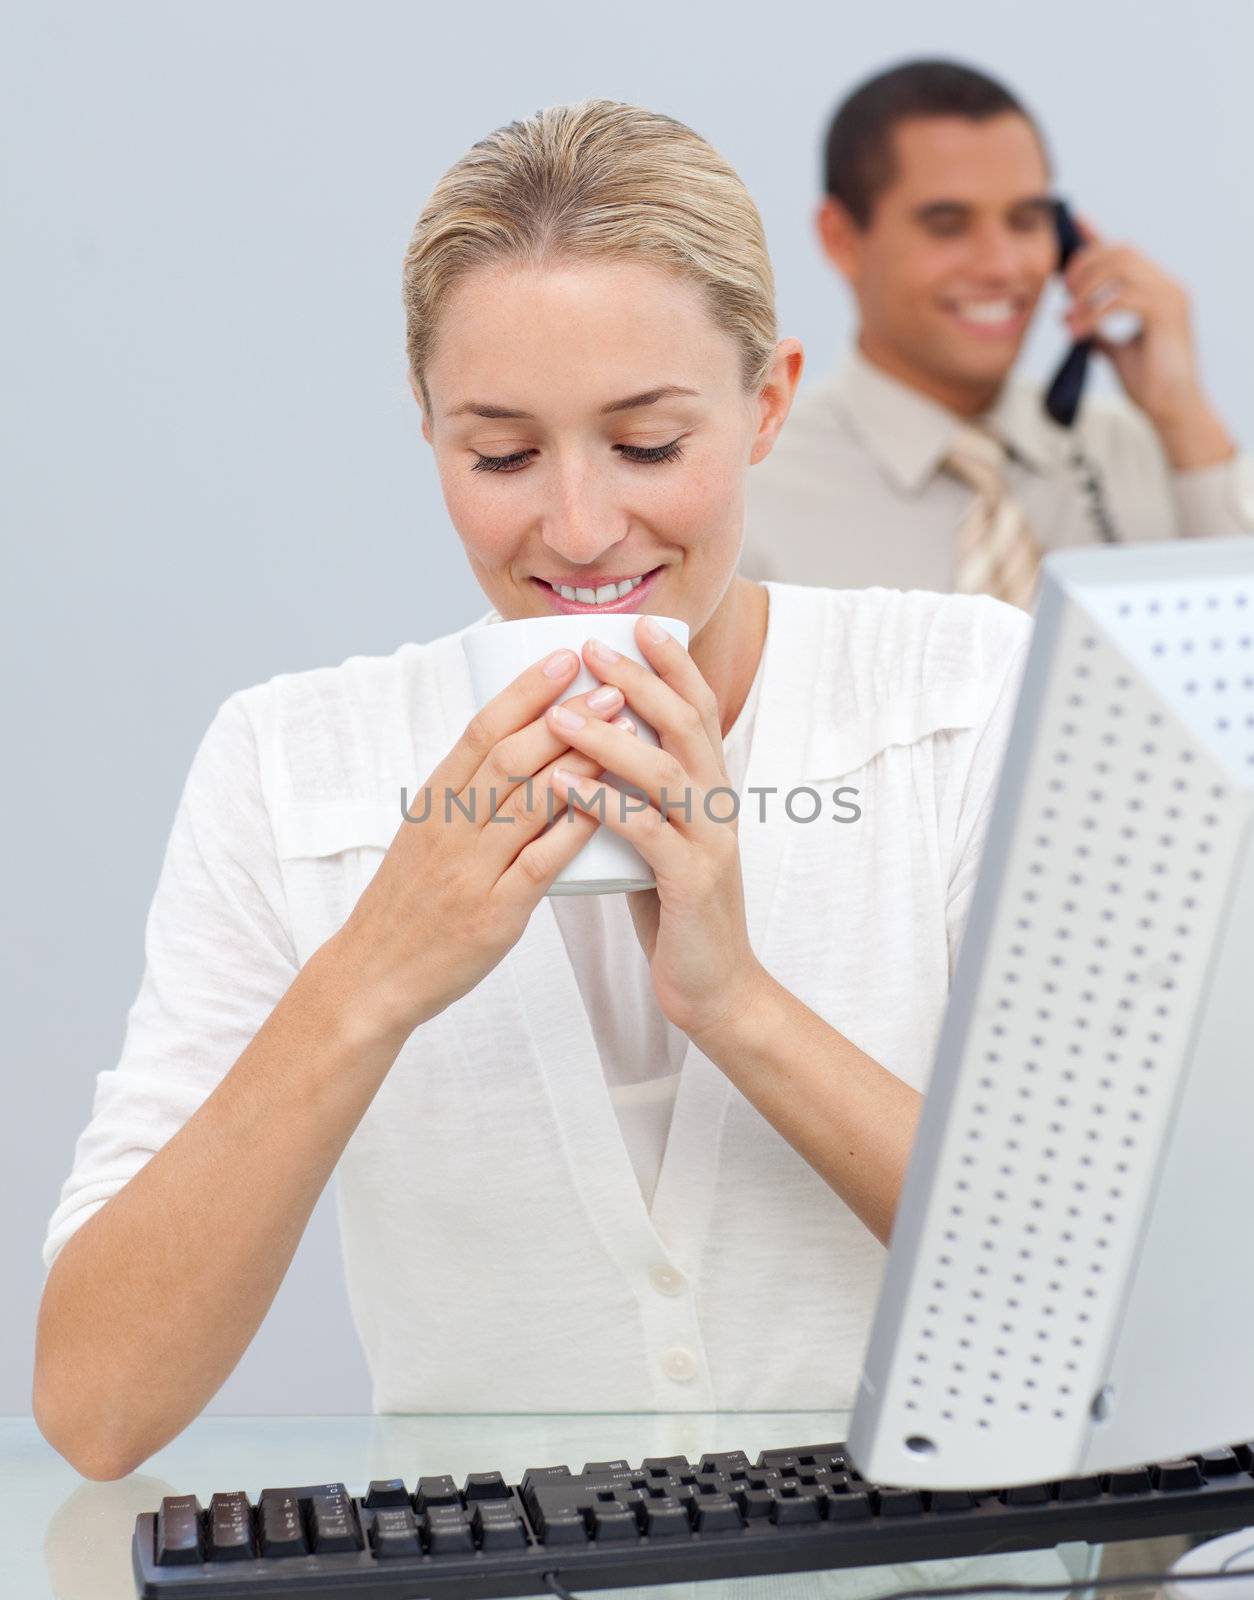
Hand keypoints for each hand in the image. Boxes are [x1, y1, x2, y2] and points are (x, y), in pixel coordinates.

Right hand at [330, 649, 637, 1043]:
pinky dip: (575, 829)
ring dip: (581, 761)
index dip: (525, 691)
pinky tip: (608, 806)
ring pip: (529, 801)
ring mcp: (471, 870)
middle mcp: (449, 827)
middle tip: (612, 686)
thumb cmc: (409, 903)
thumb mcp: (426, 836)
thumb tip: (521, 746)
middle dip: (565, 716)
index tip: (564, 658)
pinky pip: (540, 862)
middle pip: (510, 756)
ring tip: (624, 733)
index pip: (481, 730)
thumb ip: (468, 795)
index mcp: (433, 802)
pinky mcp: (493, 913)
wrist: (372, 975)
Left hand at [545, 618, 765, 1042]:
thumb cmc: (676, 908)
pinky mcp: (693, 883)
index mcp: (709, 789)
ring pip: (665, 772)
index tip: (635, 625)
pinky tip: (564, 786)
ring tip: (561, 714)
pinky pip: (647, 833)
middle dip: (640, 681)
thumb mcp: (662, 836)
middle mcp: (717, 805)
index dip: (672, 664)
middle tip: (594, 647)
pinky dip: (604, 804)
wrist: (714, 986)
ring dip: (610, 738)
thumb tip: (591, 744)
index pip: (697, 709)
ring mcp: (709, 843)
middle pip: (686, 724)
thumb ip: (641, 793)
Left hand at [1063, 216, 1232, 466]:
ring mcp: (1171, 297)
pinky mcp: (1168, 314)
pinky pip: (1124, 298)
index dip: (1094, 237)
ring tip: (1070, 315)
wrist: (1171, 411)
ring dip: (1088, 287)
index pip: (1123, 253)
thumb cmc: (1149, 385)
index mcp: (1156, 290)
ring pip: (1122, 266)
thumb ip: (1098, 331)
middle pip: (1120, 250)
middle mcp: (1167, 286)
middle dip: (1084, 265)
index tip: (1069, 228)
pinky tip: (1079, 332)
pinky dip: (1095, 312)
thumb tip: (1071, 320)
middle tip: (1064, 292)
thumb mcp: (1115, 352)